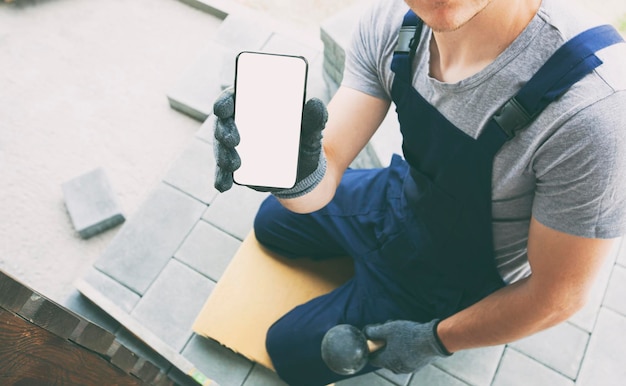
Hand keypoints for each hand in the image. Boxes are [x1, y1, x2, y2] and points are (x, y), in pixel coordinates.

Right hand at [212, 88, 327, 197]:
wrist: (303, 173)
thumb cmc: (304, 144)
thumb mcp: (312, 133)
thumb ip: (315, 119)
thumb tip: (315, 104)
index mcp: (255, 108)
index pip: (234, 98)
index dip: (225, 102)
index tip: (223, 109)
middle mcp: (240, 125)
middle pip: (224, 123)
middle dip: (224, 131)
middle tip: (234, 140)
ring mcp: (235, 147)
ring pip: (221, 148)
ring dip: (223, 155)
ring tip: (234, 164)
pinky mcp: (235, 166)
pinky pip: (224, 172)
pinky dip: (222, 178)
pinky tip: (224, 185)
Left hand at [363, 319, 450, 373]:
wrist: (434, 340)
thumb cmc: (410, 334)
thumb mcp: (388, 329)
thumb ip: (374, 331)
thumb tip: (366, 332)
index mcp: (387, 361)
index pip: (372, 359)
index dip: (371, 348)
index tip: (374, 339)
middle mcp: (397, 368)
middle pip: (384, 357)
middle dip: (384, 345)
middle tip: (388, 332)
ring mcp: (409, 368)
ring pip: (396, 357)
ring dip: (395, 346)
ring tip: (400, 333)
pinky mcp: (418, 365)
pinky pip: (407, 358)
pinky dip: (405, 349)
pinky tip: (410, 338)